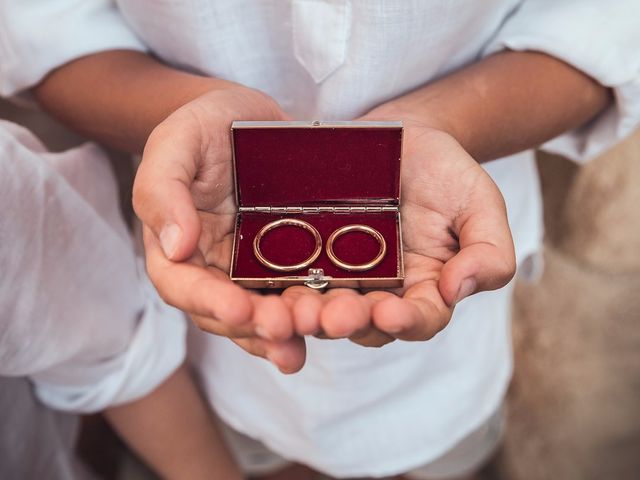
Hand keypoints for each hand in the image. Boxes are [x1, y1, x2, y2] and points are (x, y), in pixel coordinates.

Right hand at [133, 86, 304, 372]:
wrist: (247, 119)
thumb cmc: (204, 127)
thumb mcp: (175, 143)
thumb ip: (163, 190)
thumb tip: (175, 247)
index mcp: (175, 247)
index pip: (182, 285)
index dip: (209, 301)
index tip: (239, 309)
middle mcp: (212, 268)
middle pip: (227, 311)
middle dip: (255, 326)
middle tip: (285, 331)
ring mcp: (249, 270)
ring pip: (263, 312)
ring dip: (285, 331)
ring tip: (311, 338)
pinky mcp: (286, 264)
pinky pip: (295, 293)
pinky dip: (311, 313)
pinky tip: (333, 324)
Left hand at [284, 114, 515, 346]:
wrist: (398, 136)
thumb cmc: (444, 172)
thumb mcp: (480, 203)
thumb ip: (488, 250)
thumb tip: (457, 289)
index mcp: (424, 289)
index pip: (420, 319)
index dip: (407, 322)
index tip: (392, 312)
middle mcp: (380, 292)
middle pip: (363, 323)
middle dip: (348, 322)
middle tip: (334, 317)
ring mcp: (340, 276)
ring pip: (321, 307)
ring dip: (309, 315)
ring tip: (297, 311)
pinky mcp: (305, 255)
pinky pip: (289, 277)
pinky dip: (279, 288)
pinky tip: (268, 289)